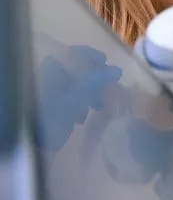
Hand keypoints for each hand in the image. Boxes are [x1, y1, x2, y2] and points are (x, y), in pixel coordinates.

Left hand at [36, 37, 122, 151]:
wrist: (30, 145)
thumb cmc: (52, 116)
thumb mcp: (76, 98)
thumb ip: (96, 81)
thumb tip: (117, 70)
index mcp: (51, 69)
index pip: (75, 54)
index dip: (93, 57)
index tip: (109, 67)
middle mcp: (48, 76)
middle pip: (76, 70)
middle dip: (94, 79)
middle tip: (108, 90)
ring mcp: (47, 92)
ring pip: (74, 84)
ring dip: (89, 93)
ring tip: (97, 107)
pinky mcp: (48, 106)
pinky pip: (68, 98)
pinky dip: (79, 103)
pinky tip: (80, 117)